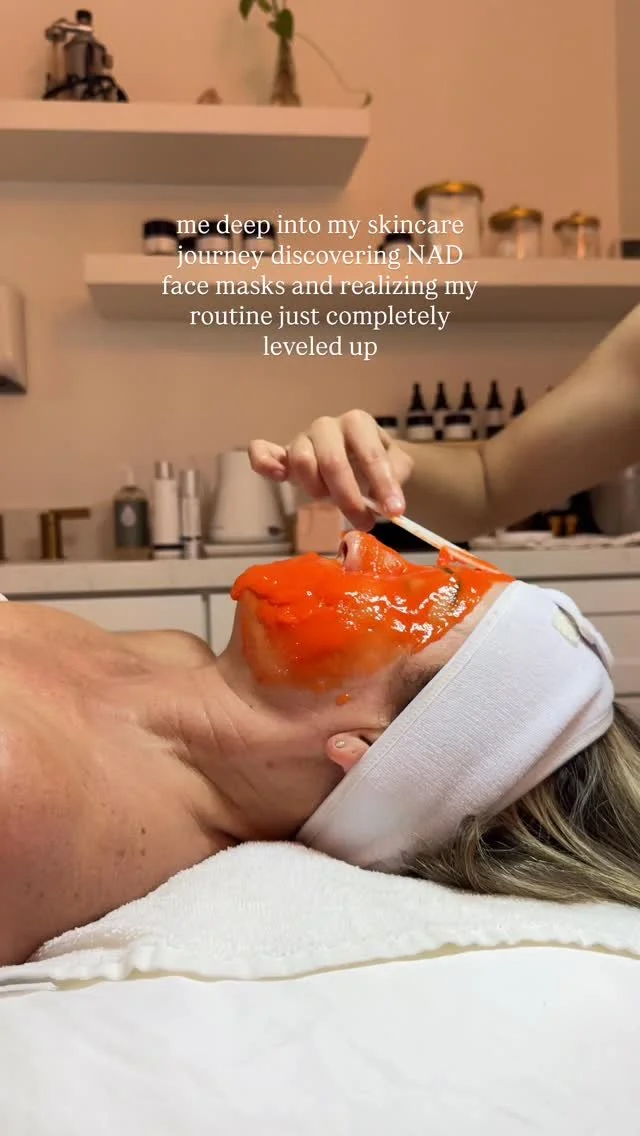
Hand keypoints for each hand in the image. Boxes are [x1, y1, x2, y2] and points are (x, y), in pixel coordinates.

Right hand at [249, 410, 412, 528]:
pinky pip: (264, 451)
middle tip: (365, 523)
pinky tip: (276, 475)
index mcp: (358, 423)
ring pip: (302, 460)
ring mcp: (303, 439)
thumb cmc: (375, 463)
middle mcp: (327, 426)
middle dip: (350, 498)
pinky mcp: (283, 455)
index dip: (382, 484)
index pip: (369, 454)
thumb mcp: (397, 466)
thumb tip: (389, 499)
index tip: (395, 511)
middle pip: (332, 461)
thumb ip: (396, 476)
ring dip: (317, 489)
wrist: (357, 459)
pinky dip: (263, 461)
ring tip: (329, 501)